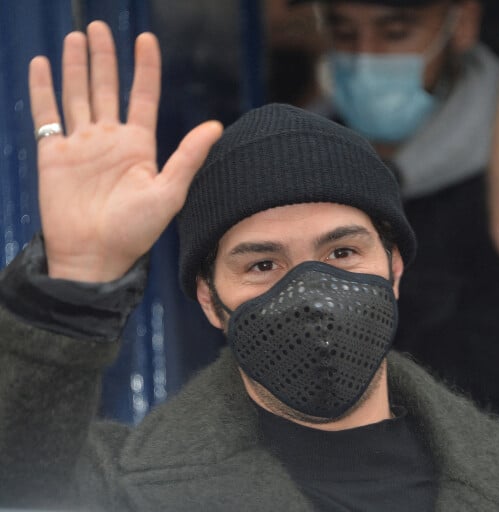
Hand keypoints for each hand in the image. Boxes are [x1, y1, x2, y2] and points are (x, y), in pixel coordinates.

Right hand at [29, 21, 222, 282]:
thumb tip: (215, 126)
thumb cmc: (135, 231)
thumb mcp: (169, 193)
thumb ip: (188, 157)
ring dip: (77, 66)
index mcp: (139, 145)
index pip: (142, 96)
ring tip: (78, 38)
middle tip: (100, 29)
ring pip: (77, 94)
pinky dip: (43, 89)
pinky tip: (43, 65)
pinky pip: (47, 114)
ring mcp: (81, 144)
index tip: (146, 40)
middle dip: (105, 58)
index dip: (145, 68)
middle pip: (107, 88)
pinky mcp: (53, 154)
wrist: (96, 255)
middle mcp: (110, 139)